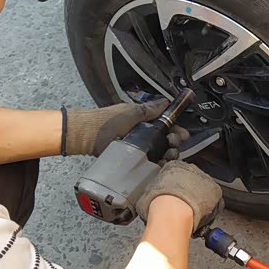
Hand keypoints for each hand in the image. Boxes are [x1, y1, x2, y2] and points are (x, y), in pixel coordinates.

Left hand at [64, 100, 189, 157]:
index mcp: (144, 121)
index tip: (182, 135)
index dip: (176, 130)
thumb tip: (167, 102)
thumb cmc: (106, 122)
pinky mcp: (132, 161)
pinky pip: (149, 164)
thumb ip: (150, 110)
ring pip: (160, 153)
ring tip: (168, 156)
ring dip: (168, 155)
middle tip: (174, 145)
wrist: (86, 137)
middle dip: (174, 143)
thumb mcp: (131, 112)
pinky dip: (157, 166)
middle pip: (166, 141)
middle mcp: (143, 135)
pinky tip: (160, 166)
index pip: (166, 126)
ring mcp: (138, 149)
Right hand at [135, 161, 223, 234]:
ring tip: (193, 214)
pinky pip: (215, 199)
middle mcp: (190, 168)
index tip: (175, 196)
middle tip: (184, 207)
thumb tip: (148, 201)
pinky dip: (211, 207)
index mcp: (173, 165)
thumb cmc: (157, 203)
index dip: (176, 187)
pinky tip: (203, 216)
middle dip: (189, 192)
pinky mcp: (215, 191)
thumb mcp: (147, 194)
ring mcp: (205, 178)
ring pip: (204, 188)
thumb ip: (152, 193)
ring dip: (200, 199)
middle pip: (192, 179)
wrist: (171, 211)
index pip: (177, 172)